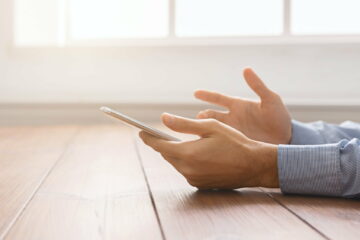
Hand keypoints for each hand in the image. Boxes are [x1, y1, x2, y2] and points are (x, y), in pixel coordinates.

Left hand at [139, 113, 278, 189]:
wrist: (254, 166)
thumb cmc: (234, 142)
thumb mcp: (210, 127)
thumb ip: (184, 124)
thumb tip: (162, 118)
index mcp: (188, 154)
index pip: (159, 145)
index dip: (148, 138)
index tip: (140, 132)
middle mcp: (187, 169)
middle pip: (167, 154)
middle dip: (164, 144)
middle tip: (163, 133)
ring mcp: (193, 179)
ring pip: (176, 163)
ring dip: (176, 153)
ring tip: (184, 142)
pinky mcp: (200, 185)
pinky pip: (186, 170)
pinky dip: (187, 161)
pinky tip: (198, 154)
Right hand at [195, 68, 291, 143]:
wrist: (286, 139)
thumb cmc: (279, 117)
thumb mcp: (270, 100)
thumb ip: (258, 86)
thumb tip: (246, 69)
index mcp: (238, 105)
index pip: (218, 98)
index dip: (207, 95)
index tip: (195, 93)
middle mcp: (232, 118)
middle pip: (211, 115)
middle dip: (202, 116)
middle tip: (197, 118)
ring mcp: (232, 131)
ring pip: (212, 129)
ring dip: (204, 129)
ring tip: (198, 132)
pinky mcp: (235, 143)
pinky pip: (219, 141)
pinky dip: (211, 141)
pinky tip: (204, 145)